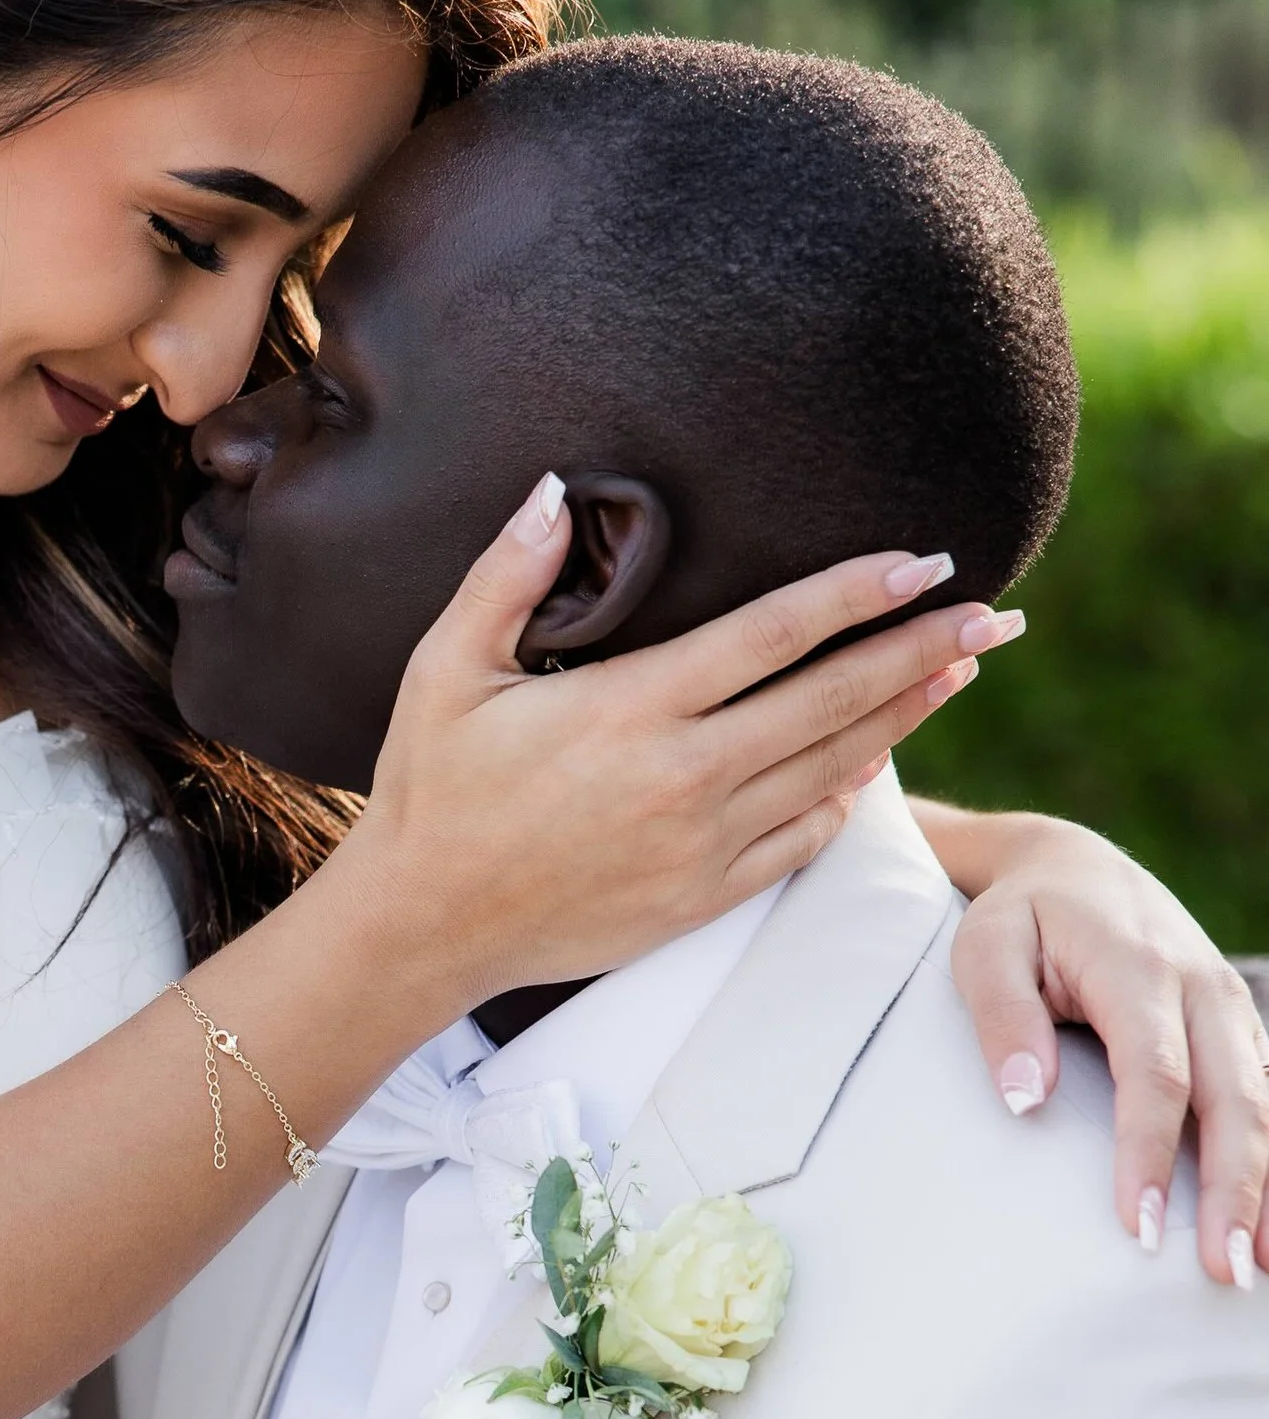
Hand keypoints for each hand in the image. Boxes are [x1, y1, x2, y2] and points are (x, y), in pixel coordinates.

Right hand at [342, 475, 1013, 1014]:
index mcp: (630, 711)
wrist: (424, 926)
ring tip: (960, 669)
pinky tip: (876, 757)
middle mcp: (682, 777)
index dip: (858, 594)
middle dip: (923, 650)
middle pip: (834, 699)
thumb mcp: (445, 672)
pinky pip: (803, 837)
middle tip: (995, 616)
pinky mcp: (703, 896)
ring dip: (906, 714)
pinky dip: (848, 792)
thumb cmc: (431, 790)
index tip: (922, 562)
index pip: (774, 635)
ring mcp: (701, 844)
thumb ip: (504, 580)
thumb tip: (554, 493)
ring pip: (834, 767)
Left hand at [940, 811, 1268, 1287]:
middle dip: (1236, 1188)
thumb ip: (1001, 1016)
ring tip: (1254, 1268)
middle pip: (1232, 1097)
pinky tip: (1264, 1221)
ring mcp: (1228, 1006)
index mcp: (1138, 967)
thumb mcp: (986, 947)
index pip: (1155, 1073)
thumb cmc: (1018, 918)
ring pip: (1263, 1102)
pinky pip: (1265, 1097)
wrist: (1073, 867)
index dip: (1149, 1152)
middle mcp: (1200, 986)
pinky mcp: (1237, 1027)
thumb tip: (1024, 1099)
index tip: (1139, 1227)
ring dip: (1265, 1186)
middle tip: (1227, 1273)